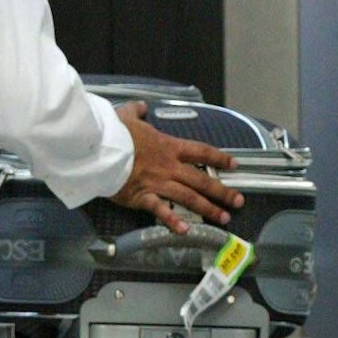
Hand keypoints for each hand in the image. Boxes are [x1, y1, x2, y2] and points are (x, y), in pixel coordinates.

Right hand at [110, 101, 244, 233]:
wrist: (99, 147)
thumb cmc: (114, 131)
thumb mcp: (127, 115)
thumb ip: (137, 111)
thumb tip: (141, 106)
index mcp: (168, 146)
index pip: (201, 152)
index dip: (219, 158)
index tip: (234, 165)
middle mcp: (169, 166)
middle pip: (202, 180)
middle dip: (222, 191)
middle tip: (238, 201)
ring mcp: (158, 183)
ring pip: (189, 197)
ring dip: (208, 208)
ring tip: (224, 218)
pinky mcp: (143, 196)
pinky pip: (162, 211)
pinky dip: (173, 221)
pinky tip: (186, 231)